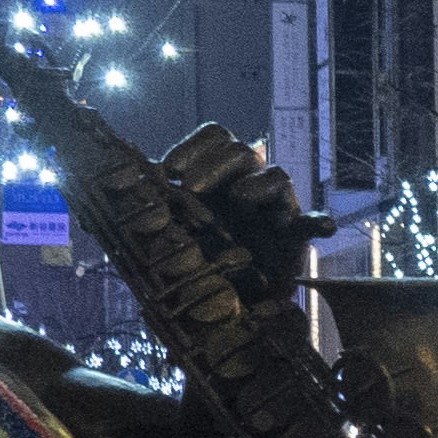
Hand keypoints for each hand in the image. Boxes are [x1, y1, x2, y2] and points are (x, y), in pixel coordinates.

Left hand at [157, 124, 323, 295]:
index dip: (192, 147)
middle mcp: (247, 181)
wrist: (233, 299)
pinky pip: (312, 221)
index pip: (214, 138)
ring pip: (276, 175)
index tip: (169, 170)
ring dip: (256, 184)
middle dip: (214, 166)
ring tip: (238, 199)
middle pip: (240, 152)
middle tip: (190, 190)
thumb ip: (154, 205)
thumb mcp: (172, 226)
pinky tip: (321, 227)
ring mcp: (274, 206)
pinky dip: (317, 221)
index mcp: (218, 172)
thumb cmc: (201, 254)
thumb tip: (117, 192)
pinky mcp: (295, 234)